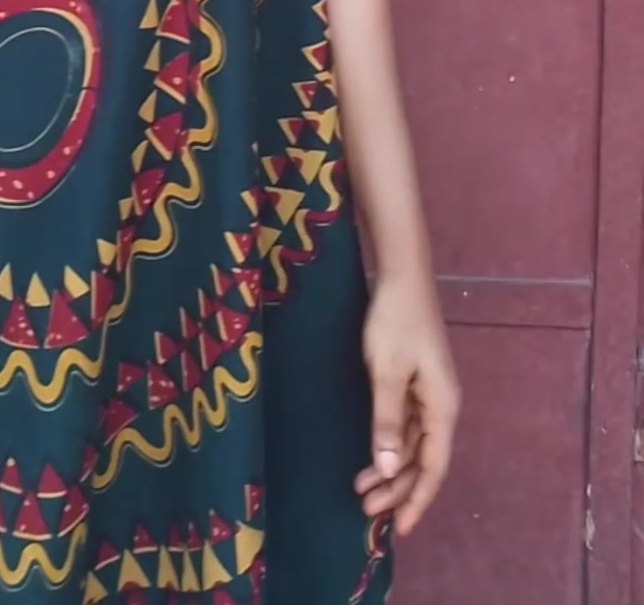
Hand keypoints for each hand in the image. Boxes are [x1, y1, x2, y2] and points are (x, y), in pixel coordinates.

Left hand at [355, 273, 459, 535]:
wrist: (402, 275)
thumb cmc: (395, 322)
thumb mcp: (386, 372)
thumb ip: (388, 421)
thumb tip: (390, 468)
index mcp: (442, 407)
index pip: (434, 466)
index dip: (418, 499)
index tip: (400, 528)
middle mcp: (441, 405)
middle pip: (425, 459)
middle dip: (399, 488)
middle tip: (366, 510)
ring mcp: (429, 393)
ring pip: (414, 443)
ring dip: (391, 467)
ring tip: (362, 489)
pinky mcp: (415, 381)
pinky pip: (407, 424)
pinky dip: (390, 443)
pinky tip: (373, 455)